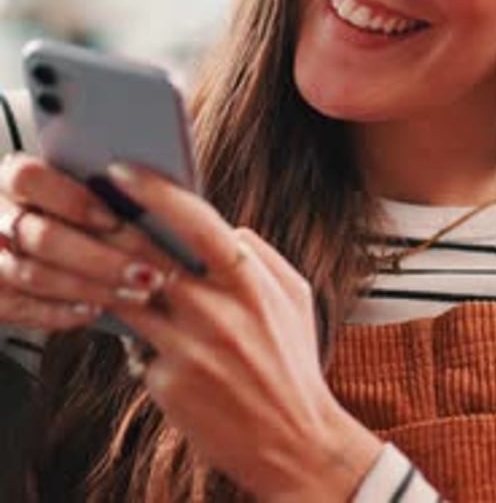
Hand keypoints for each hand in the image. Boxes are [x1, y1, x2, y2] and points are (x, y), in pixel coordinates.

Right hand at [0, 154, 177, 329]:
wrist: (6, 241)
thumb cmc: (48, 208)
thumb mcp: (59, 183)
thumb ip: (89, 185)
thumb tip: (148, 190)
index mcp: (9, 177)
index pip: (30, 178)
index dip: (73, 200)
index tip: (114, 220)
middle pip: (42, 237)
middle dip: (100, 259)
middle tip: (147, 272)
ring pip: (36, 276)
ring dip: (91, 288)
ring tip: (135, 293)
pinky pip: (22, 309)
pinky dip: (61, 312)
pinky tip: (96, 310)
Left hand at [106, 164, 382, 501]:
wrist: (294, 443)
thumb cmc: (293, 362)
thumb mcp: (294, 296)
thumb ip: (259, 253)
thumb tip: (222, 227)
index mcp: (250, 282)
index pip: (196, 221)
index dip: (155, 191)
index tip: (123, 170)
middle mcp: (216, 312)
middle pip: (145, 254)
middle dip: (109, 223)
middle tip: (84, 202)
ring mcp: (188, 349)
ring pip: (126, 298)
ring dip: (107, 276)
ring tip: (91, 258)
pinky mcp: (167, 384)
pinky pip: (137, 346)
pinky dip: (136, 335)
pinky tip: (143, 333)